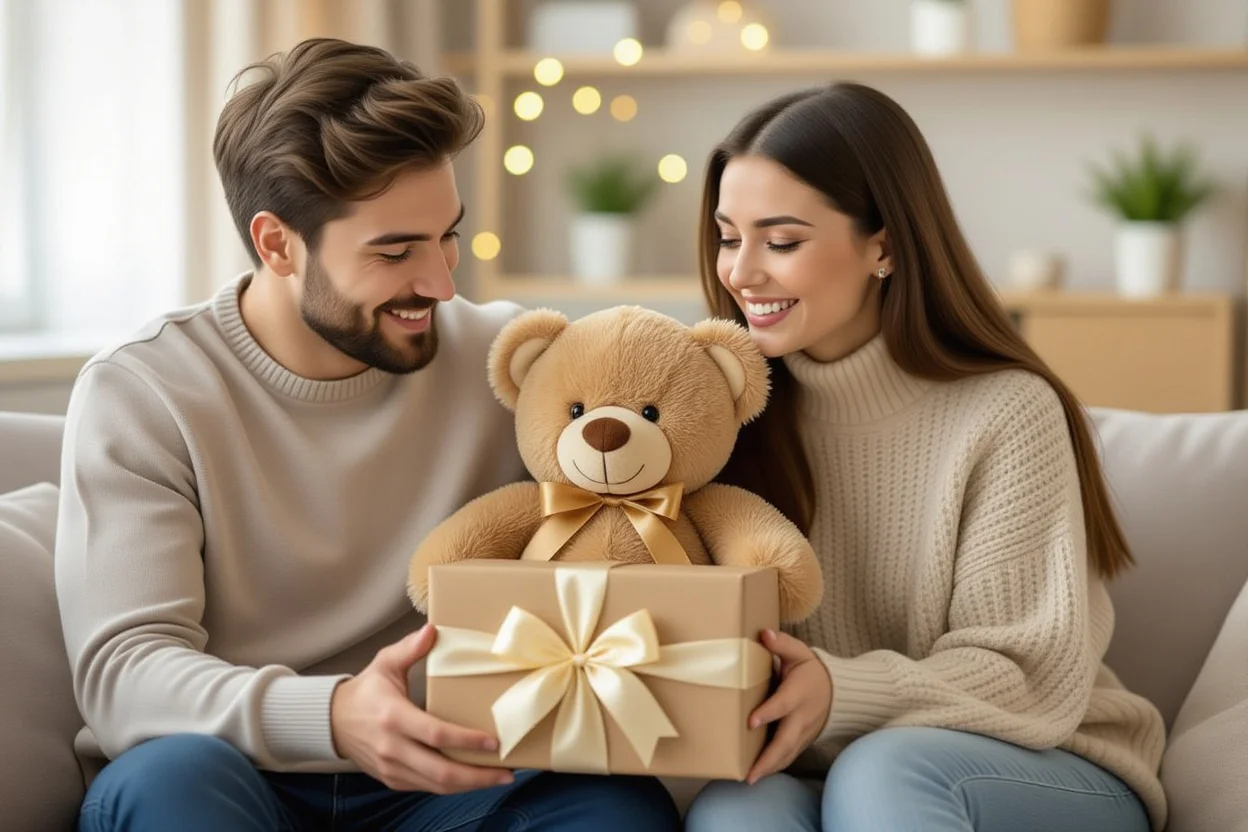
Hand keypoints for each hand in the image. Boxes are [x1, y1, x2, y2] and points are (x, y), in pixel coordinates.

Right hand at [330, 624, 514, 793]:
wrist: (333, 722)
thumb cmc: (366, 691)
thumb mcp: (384, 663)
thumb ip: (409, 648)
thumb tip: (432, 629)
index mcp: (393, 717)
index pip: (436, 734)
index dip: (467, 740)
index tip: (494, 741)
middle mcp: (393, 748)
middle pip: (441, 771)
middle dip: (477, 776)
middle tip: (507, 772)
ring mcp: (392, 768)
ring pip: (437, 786)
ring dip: (470, 785)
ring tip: (498, 777)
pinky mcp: (393, 780)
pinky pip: (427, 788)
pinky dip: (453, 787)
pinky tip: (473, 779)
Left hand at [745, 629, 832, 783]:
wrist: (838, 692)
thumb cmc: (811, 671)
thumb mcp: (800, 653)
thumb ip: (782, 643)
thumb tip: (764, 634)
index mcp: (798, 693)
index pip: (782, 704)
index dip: (768, 712)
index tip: (751, 721)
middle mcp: (802, 717)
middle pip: (786, 740)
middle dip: (768, 758)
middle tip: (749, 773)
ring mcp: (804, 733)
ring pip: (787, 754)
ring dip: (769, 768)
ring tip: (749, 779)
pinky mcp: (802, 741)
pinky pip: (788, 756)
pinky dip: (775, 767)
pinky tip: (758, 774)